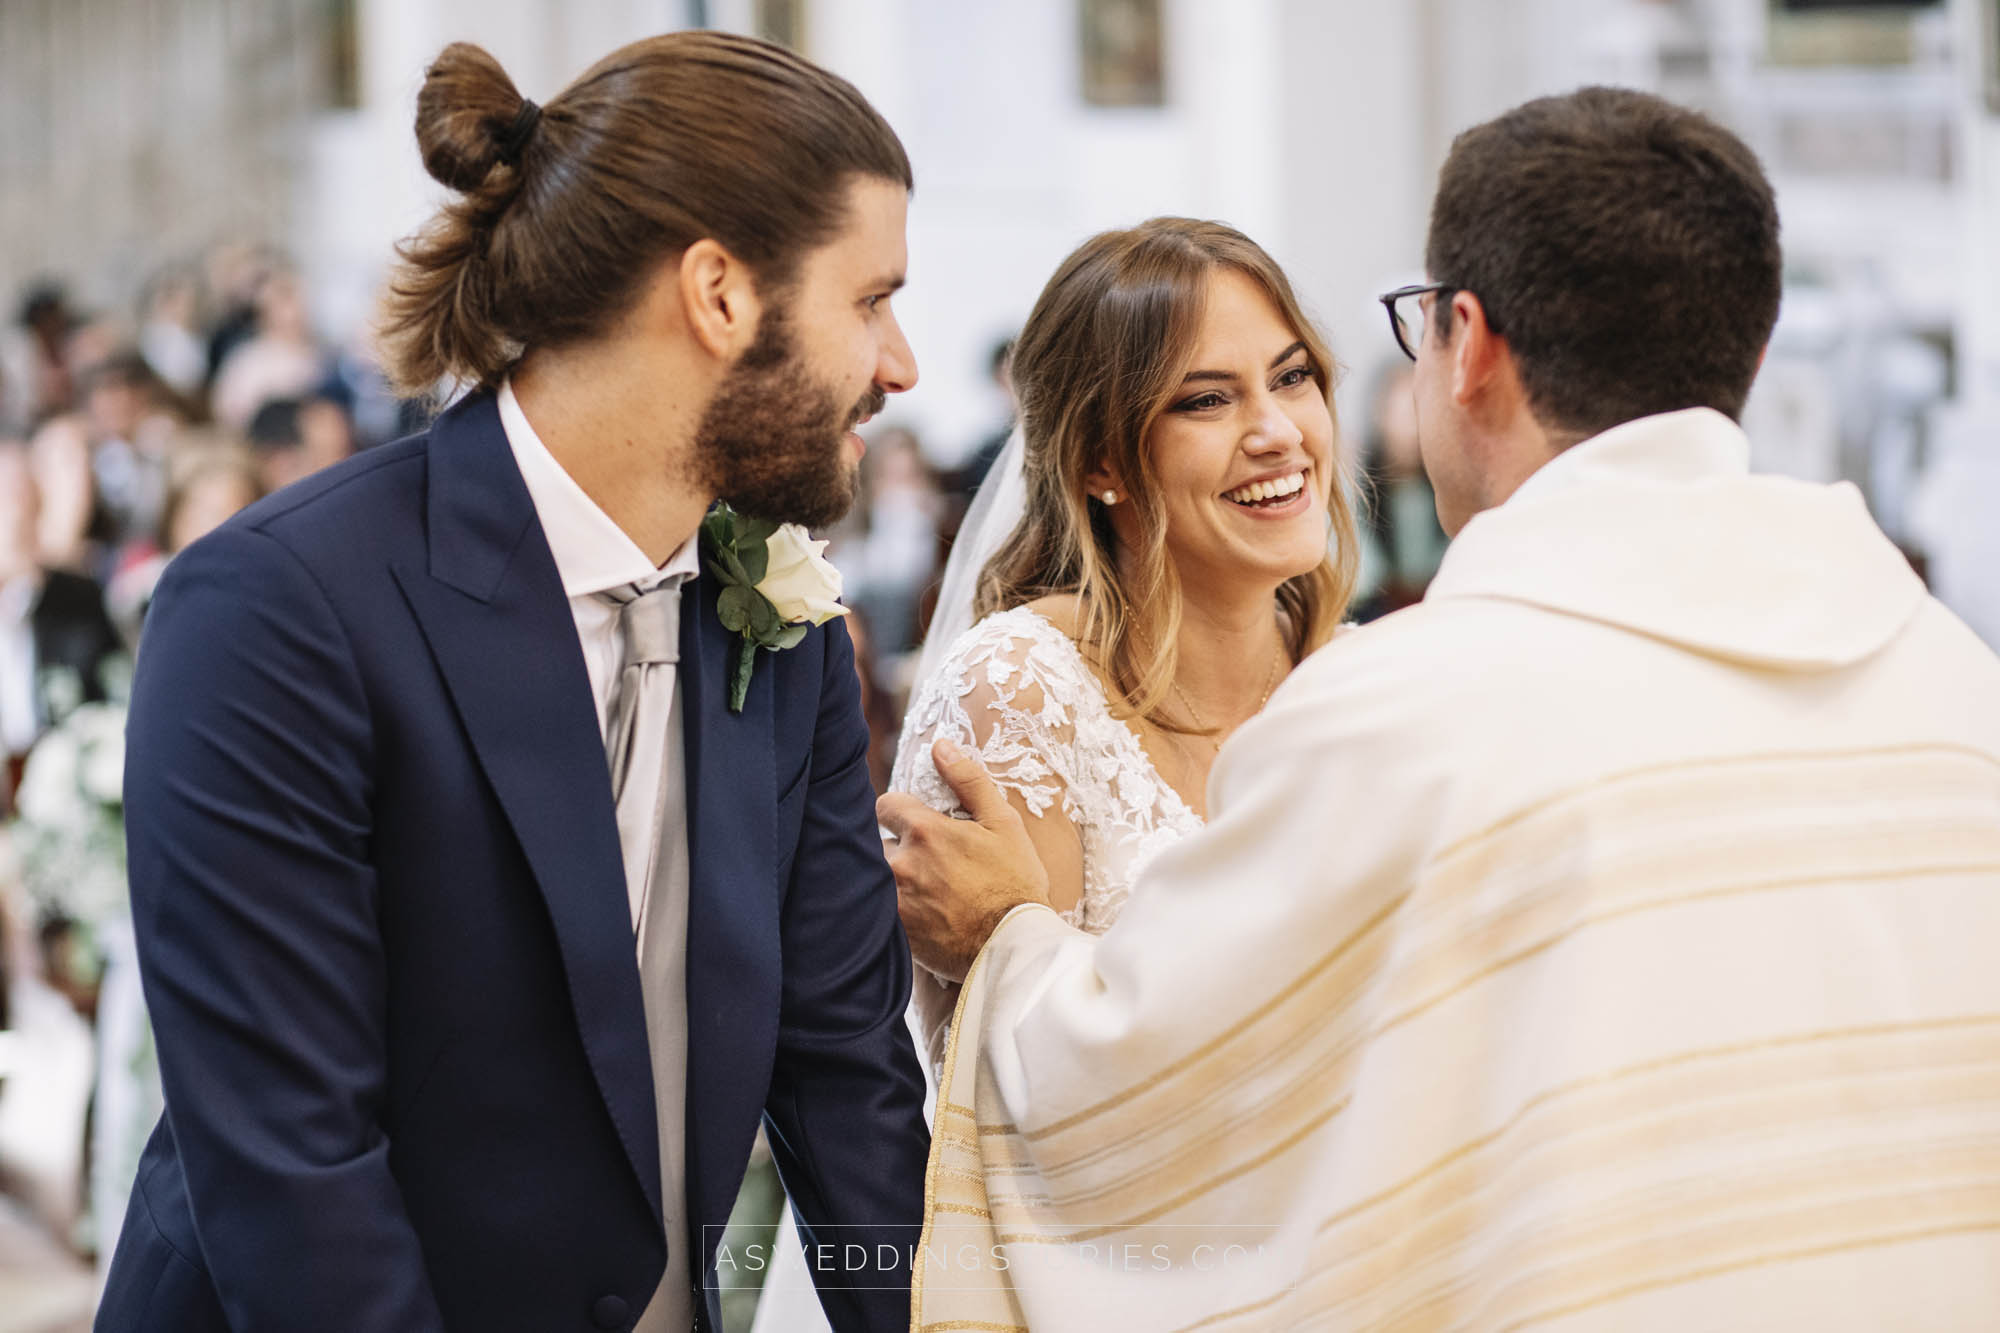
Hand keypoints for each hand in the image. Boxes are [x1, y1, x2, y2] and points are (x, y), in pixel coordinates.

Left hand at [877, 738, 1050, 981]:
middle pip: (878, 843)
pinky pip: (877, 909)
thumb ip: (969, 781)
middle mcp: (900, 862)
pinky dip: (892, 908)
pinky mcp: (892, 931)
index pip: (886, 805)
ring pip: (876, 877)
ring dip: (893, 879)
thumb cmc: (1015, 883)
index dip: (901, 813)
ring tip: (924, 892)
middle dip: (897, 849)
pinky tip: (920, 915)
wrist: (1014, 947)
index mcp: (924, 831)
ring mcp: (892, 899)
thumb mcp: (1003, 824)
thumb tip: (942, 746)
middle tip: (928, 864)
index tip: (917, 826)